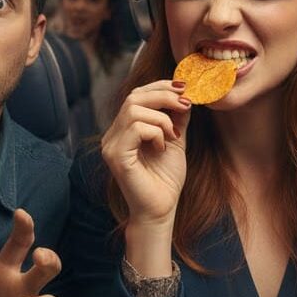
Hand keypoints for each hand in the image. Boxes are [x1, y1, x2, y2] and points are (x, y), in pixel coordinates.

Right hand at [100, 80, 191, 226]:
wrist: (161, 210)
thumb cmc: (166, 179)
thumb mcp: (175, 139)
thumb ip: (176, 117)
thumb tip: (184, 93)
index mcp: (124, 129)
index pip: (137, 94)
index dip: (161, 86)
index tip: (185, 90)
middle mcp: (113, 135)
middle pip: (134, 96)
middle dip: (164, 95)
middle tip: (186, 105)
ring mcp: (111, 145)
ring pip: (134, 109)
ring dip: (162, 118)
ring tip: (173, 135)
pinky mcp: (115, 156)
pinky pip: (135, 128)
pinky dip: (155, 132)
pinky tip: (162, 147)